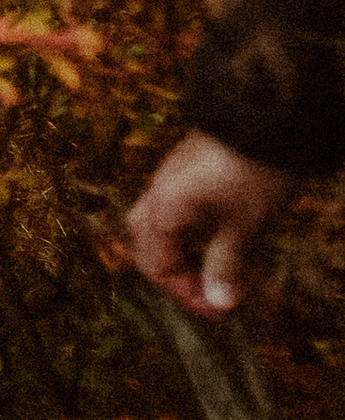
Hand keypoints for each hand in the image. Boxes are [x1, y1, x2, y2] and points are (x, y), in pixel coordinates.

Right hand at [124, 130, 294, 317]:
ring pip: (168, 229)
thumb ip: (226, 264)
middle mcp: (158, 194)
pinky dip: (201, 233)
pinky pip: (183, 210)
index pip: (157, 265)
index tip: (221, 308)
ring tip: (228, 268)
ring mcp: (172, 179)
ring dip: (194, 254)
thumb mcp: (244, 223)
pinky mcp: (190, 170)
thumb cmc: (253, 171)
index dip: (187, 293)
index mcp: (164, 210)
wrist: (267, 111)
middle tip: (214, 290)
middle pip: (151, 246)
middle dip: (181, 274)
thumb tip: (218, 303)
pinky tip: (229, 238)